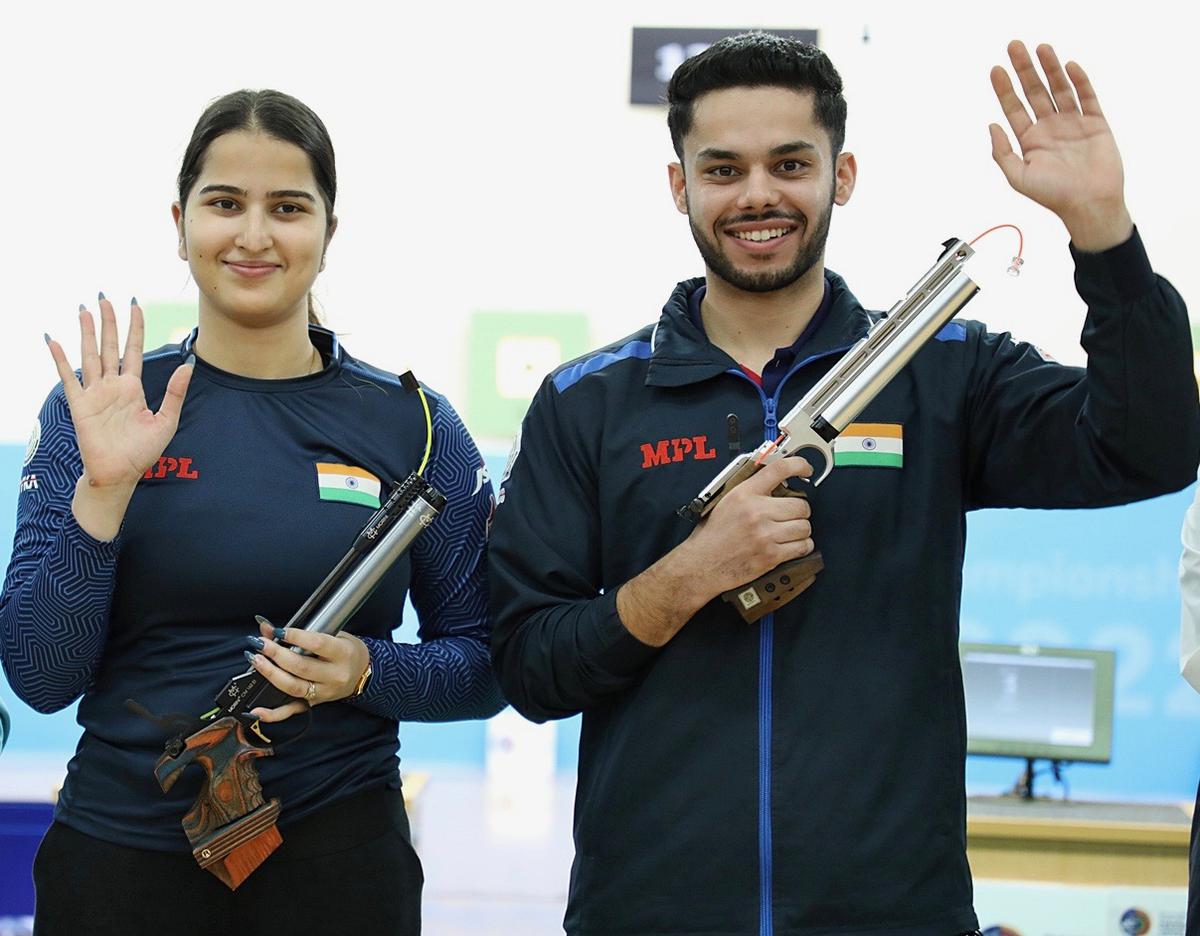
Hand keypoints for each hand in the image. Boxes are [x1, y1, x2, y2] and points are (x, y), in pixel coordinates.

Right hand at [47, 296, 193, 537]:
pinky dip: (61, 360)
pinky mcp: (80, 406)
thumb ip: (174, 393)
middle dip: (108, 322)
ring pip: (90, 356)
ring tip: (83, 309)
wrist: (121, 474)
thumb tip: (188, 366)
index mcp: (133, 388)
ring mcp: (95, 394)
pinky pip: (69, 379)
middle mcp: (112, 386)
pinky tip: (54, 341)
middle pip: (110, 346)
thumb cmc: (142, 452)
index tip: (135, 305)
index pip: (133, 350)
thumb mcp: (166, 420)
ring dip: (87, 333)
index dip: (134, 328)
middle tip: (104, 297)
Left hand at [244, 621, 371, 722]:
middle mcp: (334, 676)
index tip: (278, 631)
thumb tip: (268, 628)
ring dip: (270, 674)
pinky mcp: (313, 704)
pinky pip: (291, 711)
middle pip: (301, 667)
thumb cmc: (346, 650)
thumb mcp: (334, 634)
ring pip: (293, 687)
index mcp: (343, 654)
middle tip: (260, 644)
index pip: (317, 644)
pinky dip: (272, 714)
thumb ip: (303, 631)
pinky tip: (256, 710)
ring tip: (255, 660)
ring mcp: (323, 692)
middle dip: (276, 654)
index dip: (295, 637)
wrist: (363, 673)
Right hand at [616, 456, 815, 645]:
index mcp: (744, 494)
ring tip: (789, 533)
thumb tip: (775, 483)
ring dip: (800, 530)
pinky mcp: (771, 555)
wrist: (702, 564)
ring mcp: (765, 535)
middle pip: (801, 504)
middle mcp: (757, 512)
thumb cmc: (712, 535)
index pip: (778, 469)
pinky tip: (792, 546)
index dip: (798, 465)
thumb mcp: (725, 502)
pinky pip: (803, 547)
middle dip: (799, 511)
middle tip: (790, 516)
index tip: (806, 469)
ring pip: (804, 527)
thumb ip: (750, 491)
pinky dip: (801, 547)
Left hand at [989, 41, 1132, 250]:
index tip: (995, 69)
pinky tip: (1069, 66)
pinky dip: (1079, 81)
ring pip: (1059, 89)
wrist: (1089, 204)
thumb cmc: (1054, 195)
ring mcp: (1073, 123)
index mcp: (1030, 140)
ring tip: (1040, 48)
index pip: (1014, 108)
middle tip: (1014, 46)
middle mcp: (1050, 128)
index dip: (1004, 88)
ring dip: (1050, 68)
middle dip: (1024, 69)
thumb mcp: (1018, 177)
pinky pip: (1087, 97)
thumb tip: (991, 126)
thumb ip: (1002, 152)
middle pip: (1034, 92)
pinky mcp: (1096, 123)